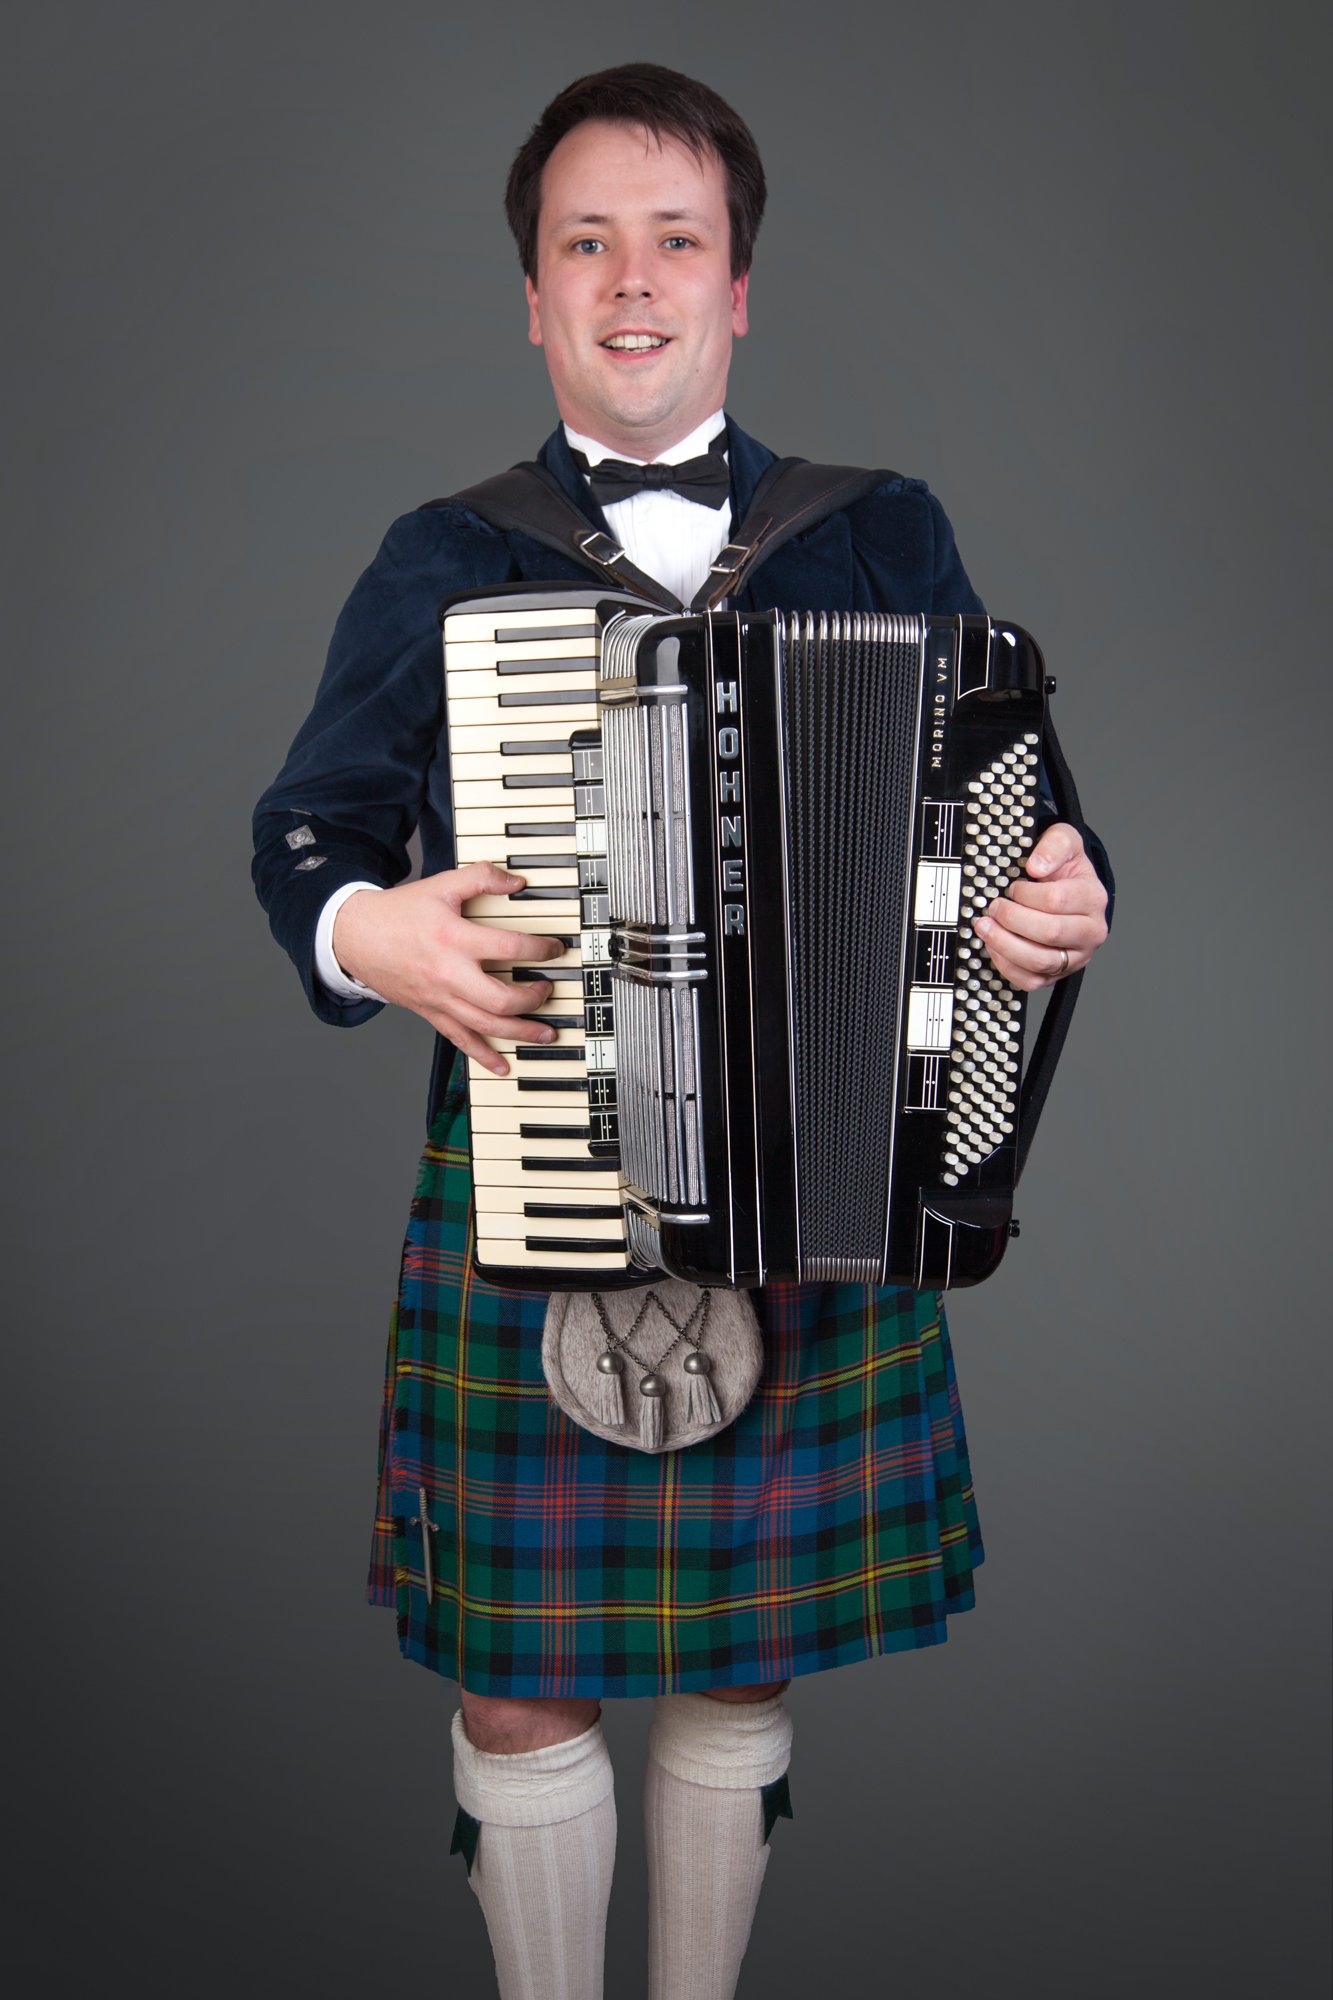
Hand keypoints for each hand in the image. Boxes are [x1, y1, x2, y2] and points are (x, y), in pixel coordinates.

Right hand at [332, 863, 565, 1074]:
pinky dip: (483, 1055)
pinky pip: (460, 1040)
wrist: (355, 937)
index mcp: (455, 939)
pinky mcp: (431, 1013)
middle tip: (548, 989)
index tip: (554, 950)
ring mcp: (440, 998)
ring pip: (486, 1026)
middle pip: (501, 999)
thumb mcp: (441, 885)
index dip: (540, 949)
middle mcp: (449, 974)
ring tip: (545, 1033)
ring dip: (521, 1033)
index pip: (510, 948)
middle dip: (534, 999)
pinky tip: (501, 1065)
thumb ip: (480, 878)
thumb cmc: (398, 913)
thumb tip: (516, 881)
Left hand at [973, 822, 1107, 991]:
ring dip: (1004, 944)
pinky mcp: (1057, 974)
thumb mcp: (1064, 840)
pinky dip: (1007, 966)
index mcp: (1093, 899)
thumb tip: (1036, 867)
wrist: (1066, 889)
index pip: (1056, 900)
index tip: (1014, 887)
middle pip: (1049, 933)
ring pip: (1040, 961)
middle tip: (994, 907)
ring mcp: (1075, 957)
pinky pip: (1030, 981)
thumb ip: (1054, 845)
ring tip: (985, 927)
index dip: (1026, 894)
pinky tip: (994, 946)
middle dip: (1012, 919)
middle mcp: (1091, 932)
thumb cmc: (1064, 868)